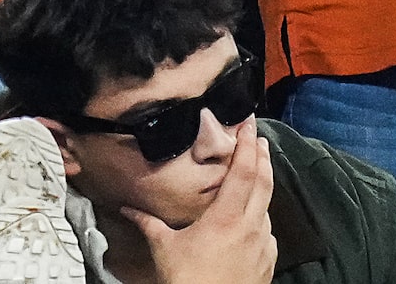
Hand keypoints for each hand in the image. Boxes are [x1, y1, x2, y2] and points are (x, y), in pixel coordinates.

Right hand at [120, 118, 275, 283]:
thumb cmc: (187, 280)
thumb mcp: (165, 250)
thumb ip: (149, 224)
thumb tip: (126, 209)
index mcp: (227, 218)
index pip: (243, 172)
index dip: (246, 146)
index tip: (248, 126)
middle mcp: (251, 225)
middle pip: (264, 181)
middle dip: (261, 156)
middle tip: (256, 138)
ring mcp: (264, 243)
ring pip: (266, 206)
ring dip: (262, 187)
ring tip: (255, 173)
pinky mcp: (269, 259)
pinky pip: (267, 231)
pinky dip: (260, 218)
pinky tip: (253, 217)